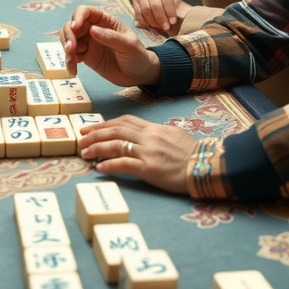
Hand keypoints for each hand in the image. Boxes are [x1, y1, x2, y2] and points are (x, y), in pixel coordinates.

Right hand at [59, 5, 159, 85]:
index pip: (86, 11)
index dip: (77, 16)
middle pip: (72, 25)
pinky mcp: (85, 56)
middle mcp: (93, 29)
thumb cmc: (138, 56)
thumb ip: (112, 37)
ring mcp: (88, 42)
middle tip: (71, 49)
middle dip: (69, 35)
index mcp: (105, 21)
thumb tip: (92, 30)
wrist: (138, 75)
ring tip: (73, 62)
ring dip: (66, 49)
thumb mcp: (129, 46)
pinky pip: (71, 55)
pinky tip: (74, 70)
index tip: (75, 27)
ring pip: (68, 39)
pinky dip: (69, 61)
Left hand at [78, 115, 198, 194]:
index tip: (93, 127)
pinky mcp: (149, 168)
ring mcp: (148, 152)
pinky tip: (99, 168)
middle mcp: (149, 136)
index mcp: (155, 128)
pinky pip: (124, 164)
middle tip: (82, 137)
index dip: (106, 123)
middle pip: (116, 130)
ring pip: (116, 144)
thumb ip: (159, 134)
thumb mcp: (175, 136)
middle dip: (96, 132)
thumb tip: (146, 135)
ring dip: (97, 148)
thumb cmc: (194, 154)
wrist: (207, 166)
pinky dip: (109, 165)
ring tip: (85, 152)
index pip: (126, 121)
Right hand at [131, 0, 181, 31]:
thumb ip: (175, 4)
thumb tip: (173, 19)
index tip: (173, 22)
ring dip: (153, 21)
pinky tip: (150, 25)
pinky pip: (138, 13)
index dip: (170, 12)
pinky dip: (144, 21)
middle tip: (166, 27)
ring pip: (146, 10)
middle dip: (161, 19)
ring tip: (159, 27)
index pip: (166, 0)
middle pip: (155, 6)